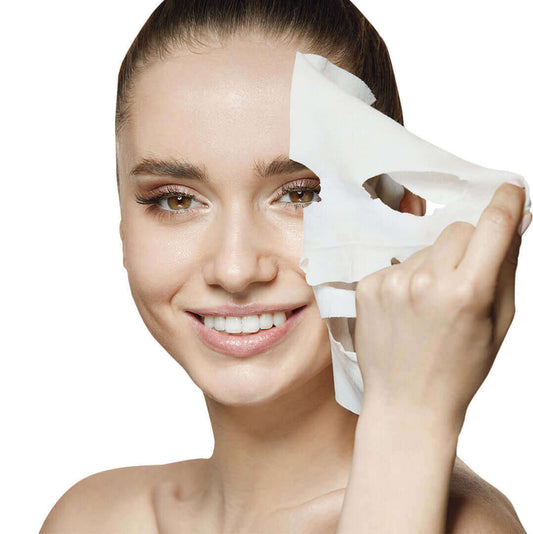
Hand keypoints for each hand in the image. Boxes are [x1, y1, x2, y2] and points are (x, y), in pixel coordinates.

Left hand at [354, 182, 528, 431]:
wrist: (407, 402)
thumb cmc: (461, 369)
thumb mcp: (499, 323)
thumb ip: (507, 267)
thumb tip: (517, 221)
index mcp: (466, 291)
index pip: (491, 225)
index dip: (505, 202)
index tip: (510, 190)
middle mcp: (425, 281)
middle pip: (456, 230)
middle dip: (467, 247)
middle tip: (463, 280)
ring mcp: (391, 283)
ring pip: (425, 248)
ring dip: (433, 265)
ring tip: (429, 306)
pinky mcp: (367, 287)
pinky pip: (397, 264)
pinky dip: (406, 278)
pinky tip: (406, 309)